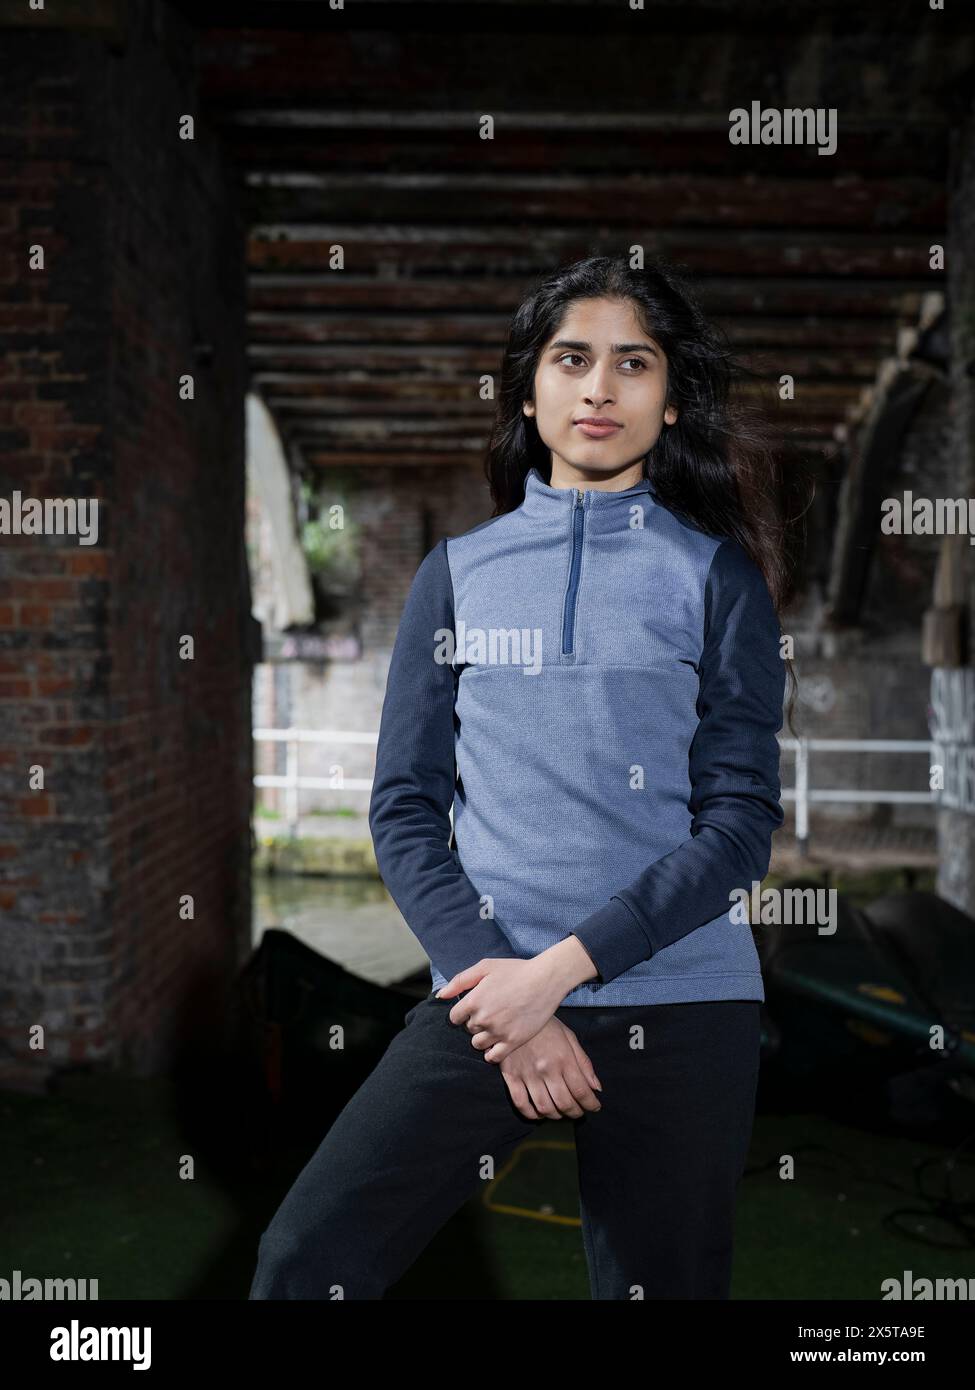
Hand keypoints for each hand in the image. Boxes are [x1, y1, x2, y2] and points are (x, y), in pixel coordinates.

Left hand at [436, 956, 566, 1061]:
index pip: (454, 1018)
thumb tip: (441, 996)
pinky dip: (492, 1052)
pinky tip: (498, 1042)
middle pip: (467, 1030)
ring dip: (482, 1037)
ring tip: (495, 1026)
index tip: (474, 1008)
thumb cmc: (515, 970)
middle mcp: (483, 1018)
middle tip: (490, 1013)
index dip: (463, 1013)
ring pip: (477, 1044)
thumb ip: (460, 981)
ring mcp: (498, 1032)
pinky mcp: (513, 1042)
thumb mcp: (485, 967)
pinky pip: (493, 1057)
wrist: (545, 980)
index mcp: (473, 1000)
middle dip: (475, 1022)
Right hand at [499, 1017, 602, 1120]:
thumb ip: (584, 1063)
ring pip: (544, 1107)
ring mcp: (528, 1074)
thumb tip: (597, 1087)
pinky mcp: (511, 1076)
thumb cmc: (546, 1025)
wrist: (515, 1013)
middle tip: (579, 1112)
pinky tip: (539, 1113)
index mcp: (564, 1059)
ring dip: (556, 1116)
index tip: (595, 1107)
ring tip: (561, 1113)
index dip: (591, 1104)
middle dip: (576, 1112)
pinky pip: (521, 1104)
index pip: (581, 1091)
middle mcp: (547, 1069)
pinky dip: (532, 1114)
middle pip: (565, 1103)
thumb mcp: (569, 1037)